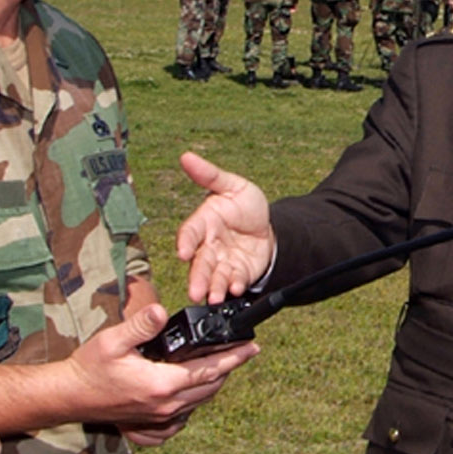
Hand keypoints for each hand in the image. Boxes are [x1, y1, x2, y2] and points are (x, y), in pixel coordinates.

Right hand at [66, 301, 255, 436]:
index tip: (253, 347)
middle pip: (212, 387)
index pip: (211, 369)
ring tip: (220, 364)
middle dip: (229, 368)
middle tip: (240, 351)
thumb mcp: (113, 340)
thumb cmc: (89, 368)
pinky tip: (191, 388)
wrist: (69, 397)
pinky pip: (185, 415)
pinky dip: (195, 401)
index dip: (235, 357)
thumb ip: (141, 325)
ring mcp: (161, 417)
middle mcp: (167, 405)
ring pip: (200, 401)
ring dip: (213, 383)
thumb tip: (160, 311)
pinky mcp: (153, 423)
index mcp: (163, 383)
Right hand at [176, 151, 274, 302]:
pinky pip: (234, 282)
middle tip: (194, 290)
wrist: (269, 227)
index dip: (186, 242)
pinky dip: (234, 287)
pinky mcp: (237, 274)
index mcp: (204, 223)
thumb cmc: (245, 206)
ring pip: (214, 277)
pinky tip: (236, 289)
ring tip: (213, 297)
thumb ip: (210, 175)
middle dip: (197, 277)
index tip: (183, 252)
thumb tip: (186, 157)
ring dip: (212, 288)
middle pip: (200, 262)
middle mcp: (209, 246)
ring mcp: (222, 262)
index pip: (190, 233)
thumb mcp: (232, 185)